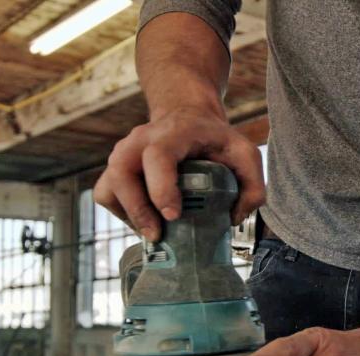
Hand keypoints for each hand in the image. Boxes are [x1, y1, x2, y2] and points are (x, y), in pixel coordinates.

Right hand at [93, 105, 264, 240]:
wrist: (187, 117)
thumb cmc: (215, 140)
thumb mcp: (244, 153)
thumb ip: (253, 186)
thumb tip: (234, 219)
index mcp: (173, 133)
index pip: (157, 156)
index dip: (161, 187)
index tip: (173, 215)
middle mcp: (140, 140)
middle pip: (122, 173)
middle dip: (138, 209)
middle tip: (158, 235)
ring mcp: (122, 154)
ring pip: (109, 187)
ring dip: (129, 215)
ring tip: (154, 232)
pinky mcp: (114, 169)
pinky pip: (106, 195)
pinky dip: (122, 213)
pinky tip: (146, 221)